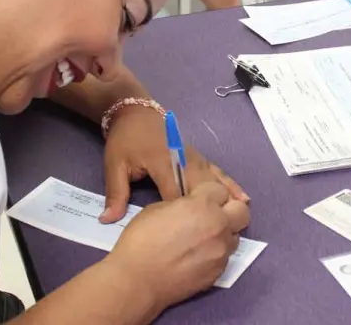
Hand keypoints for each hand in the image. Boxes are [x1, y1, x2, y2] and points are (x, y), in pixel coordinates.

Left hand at [100, 107, 248, 222]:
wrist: (135, 112)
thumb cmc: (124, 140)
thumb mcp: (114, 165)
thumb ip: (115, 194)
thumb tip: (107, 220)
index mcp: (164, 162)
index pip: (177, 194)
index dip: (183, 216)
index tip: (187, 238)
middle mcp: (185, 159)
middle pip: (203, 189)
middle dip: (211, 212)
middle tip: (219, 236)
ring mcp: (196, 157)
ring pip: (216, 181)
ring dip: (226, 200)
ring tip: (239, 222)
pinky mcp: (200, 158)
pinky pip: (218, 173)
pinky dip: (230, 186)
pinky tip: (243, 198)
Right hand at [113, 183, 249, 309]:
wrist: (138, 280)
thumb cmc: (141, 240)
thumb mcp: (157, 209)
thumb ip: (182, 205)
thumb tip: (190, 209)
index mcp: (203, 205)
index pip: (220, 190)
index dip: (209, 194)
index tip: (200, 199)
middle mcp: (219, 225)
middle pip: (241, 211)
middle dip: (230, 210)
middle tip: (212, 215)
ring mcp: (221, 250)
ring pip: (235, 235)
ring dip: (224, 233)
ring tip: (203, 238)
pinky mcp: (219, 271)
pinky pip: (225, 256)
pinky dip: (215, 252)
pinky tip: (197, 257)